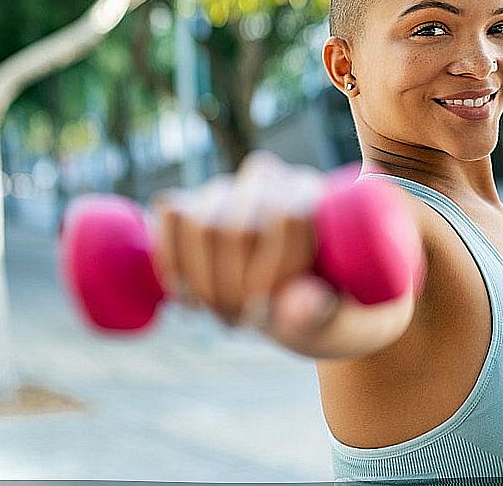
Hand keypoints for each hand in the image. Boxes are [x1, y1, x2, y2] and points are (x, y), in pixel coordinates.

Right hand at [151, 150, 337, 334]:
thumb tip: (303, 306)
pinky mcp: (191, 201)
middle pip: (237, 227)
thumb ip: (322, 316)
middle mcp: (271, 180)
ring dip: (202, 282)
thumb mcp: (332, 321)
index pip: (288, 218)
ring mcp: (227, 188)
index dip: (272, 273)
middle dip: (232, 288)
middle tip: (242, 322)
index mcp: (314, 194)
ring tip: (223, 314)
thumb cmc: (321, 310)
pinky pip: (170, 214)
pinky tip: (189, 298)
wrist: (288, 303)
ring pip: (197, 222)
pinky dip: (172, 262)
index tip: (268, 313)